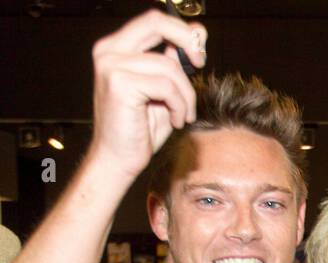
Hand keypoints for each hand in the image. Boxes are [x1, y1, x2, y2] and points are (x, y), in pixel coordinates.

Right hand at [86, 11, 206, 180]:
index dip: (182, 31)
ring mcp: (111, 65)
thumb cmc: (142, 128)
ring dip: (186, 95)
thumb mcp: (164, 90)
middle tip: (201, 64)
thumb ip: (174, 62)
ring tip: (182, 114)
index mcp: (117, 48)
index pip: (154, 21)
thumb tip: (196, 34)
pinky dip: (179, 105)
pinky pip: (167, 87)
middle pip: (157, 23)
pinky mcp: (119, 83)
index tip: (199, 53)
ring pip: (169, 67)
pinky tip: (175, 120)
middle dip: (187, 42)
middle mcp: (109, 50)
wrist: (119, 158)